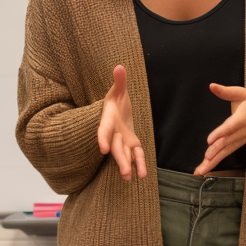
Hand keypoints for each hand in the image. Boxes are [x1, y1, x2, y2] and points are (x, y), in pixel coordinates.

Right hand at [97, 64, 146, 180]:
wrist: (118, 110)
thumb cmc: (116, 99)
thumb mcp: (117, 89)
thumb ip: (119, 81)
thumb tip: (120, 66)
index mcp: (108, 119)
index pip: (104, 129)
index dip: (103, 138)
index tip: (103, 149)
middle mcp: (114, 132)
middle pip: (116, 147)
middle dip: (120, 159)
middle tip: (124, 173)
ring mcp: (122, 140)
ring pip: (124, 153)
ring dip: (127, 165)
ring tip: (129, 178)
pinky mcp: (131, 143)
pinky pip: (135, 153)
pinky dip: (139, 163)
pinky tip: (143, 175)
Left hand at [193, 84, 245, 175]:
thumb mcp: (241, 92)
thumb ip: (225, 91)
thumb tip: (211, 86)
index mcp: (243, 117)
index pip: (231, 126)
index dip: (221, 133)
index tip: (209, 140)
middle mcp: (242, 131)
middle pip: (228, 143)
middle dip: (215, 153)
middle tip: (204, 160)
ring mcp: (242, 139)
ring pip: (226, 151)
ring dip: (214, 162)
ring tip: (201, 170)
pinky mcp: (239, 143)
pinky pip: (227, 153)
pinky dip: (216, 161)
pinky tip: (206, 168)